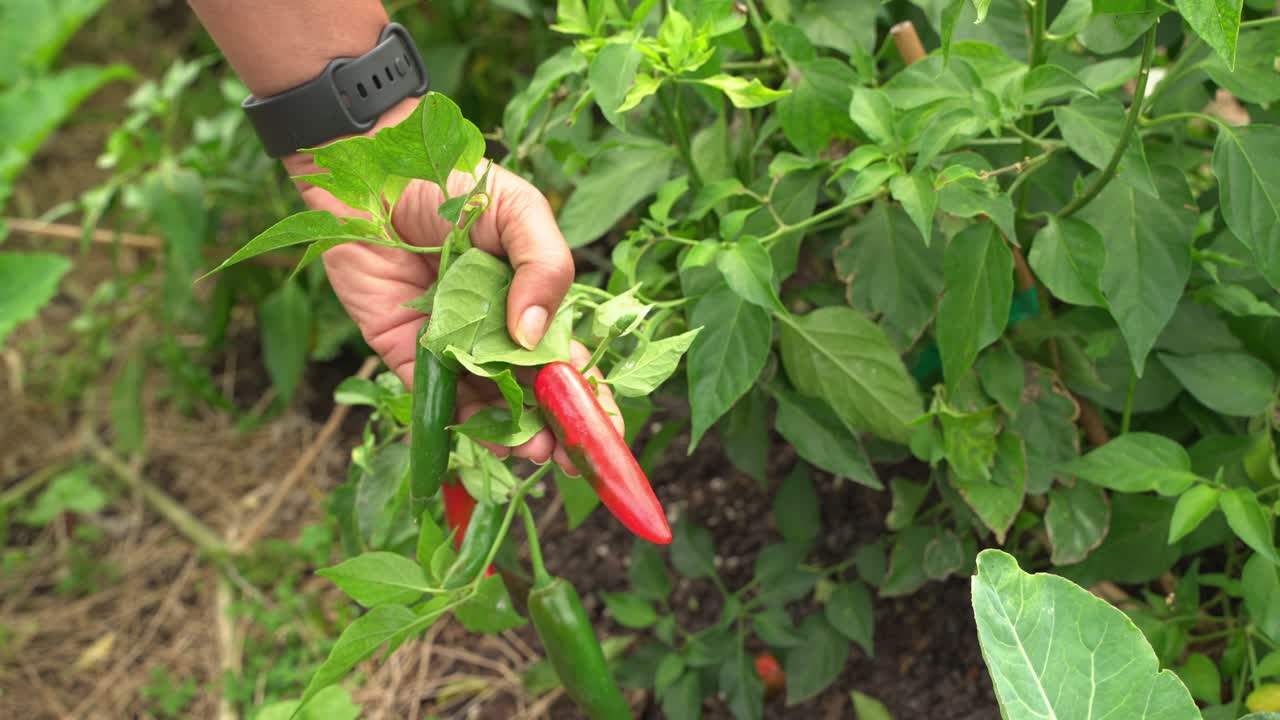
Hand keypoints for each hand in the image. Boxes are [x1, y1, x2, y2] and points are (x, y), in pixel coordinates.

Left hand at [281, 105, 621, 472]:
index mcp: (530, 299)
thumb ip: (545, 268)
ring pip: (488, 403)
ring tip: (536, 451)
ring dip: (513, 431)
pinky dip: (461, 421)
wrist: (375, 173)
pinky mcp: (406, 352)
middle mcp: (493, 330)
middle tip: (573, 457)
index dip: (588, 394)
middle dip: (555, 426)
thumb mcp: (520, 211)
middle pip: (531, 390)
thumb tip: (534, 337)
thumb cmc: (454, 182)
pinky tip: (490, 437)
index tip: (608, 429)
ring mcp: (452, 345)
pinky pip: (436, 396)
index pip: (567, 356)